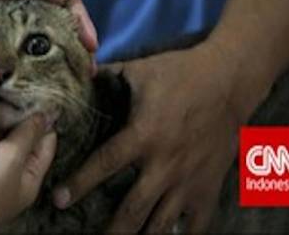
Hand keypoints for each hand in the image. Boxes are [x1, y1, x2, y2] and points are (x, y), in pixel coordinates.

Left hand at [0, 0, 97, 85]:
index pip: (62, 0)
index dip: (81, 19)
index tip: (90, 45)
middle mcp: (14, 12)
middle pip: (55, 27)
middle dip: (74, 48)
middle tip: (86, 71)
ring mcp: (3, 38)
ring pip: (40, 50)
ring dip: (58, 66)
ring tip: (69, 87)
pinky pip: (19, 67)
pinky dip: (35, 77)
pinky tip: (43, 91)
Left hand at [51, 41, 267, 233]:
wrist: (229, 81)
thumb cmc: (181, 73)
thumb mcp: (139, 70)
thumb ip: (107, 75)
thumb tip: (82, 72)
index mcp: (142, 136)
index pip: (103, 165)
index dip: (79, 184)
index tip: (59, 200)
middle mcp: (164, 165)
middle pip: (131, 210)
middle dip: (110, 231)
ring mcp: (189, 180)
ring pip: (161, 224)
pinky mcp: (209, 187)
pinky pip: (195, 225)